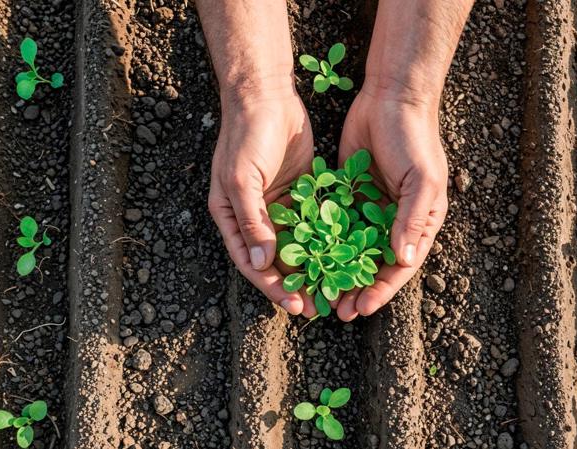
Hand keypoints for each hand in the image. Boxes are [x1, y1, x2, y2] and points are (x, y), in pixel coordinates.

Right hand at [208, 91, 316, 316]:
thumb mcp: (241, 179)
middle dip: (296, 283)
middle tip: (319, 307)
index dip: (272, 286)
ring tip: (335, 289)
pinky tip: (344, 256)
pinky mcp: (301, 193)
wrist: (265, 95)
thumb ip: (251, 221)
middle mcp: (254, 216)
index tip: (294, 306)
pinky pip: (314, 222)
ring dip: (314, 267)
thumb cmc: (245, 136)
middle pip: (275, 260)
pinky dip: (326, 239)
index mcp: (231, 217)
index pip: (252, 262)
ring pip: (298, 245)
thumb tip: (262, 263)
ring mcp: (279, 205)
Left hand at [335, 88, 447, 320]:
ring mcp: (369, 207)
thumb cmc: (414, 138)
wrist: (391, 97)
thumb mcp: (421, 179)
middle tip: (336, 310)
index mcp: (419, 222)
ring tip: (318, 291)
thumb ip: (411, 219)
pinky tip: (306, 257)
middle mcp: (394, 220)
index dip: (381, 289)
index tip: (362, 308)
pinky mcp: (347, 193)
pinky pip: (333, 223)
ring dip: (336, 270)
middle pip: (373, 263)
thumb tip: (403, 260)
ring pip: (350, 248)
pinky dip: (322, 241)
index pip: (400, 266)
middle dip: (355, 287)